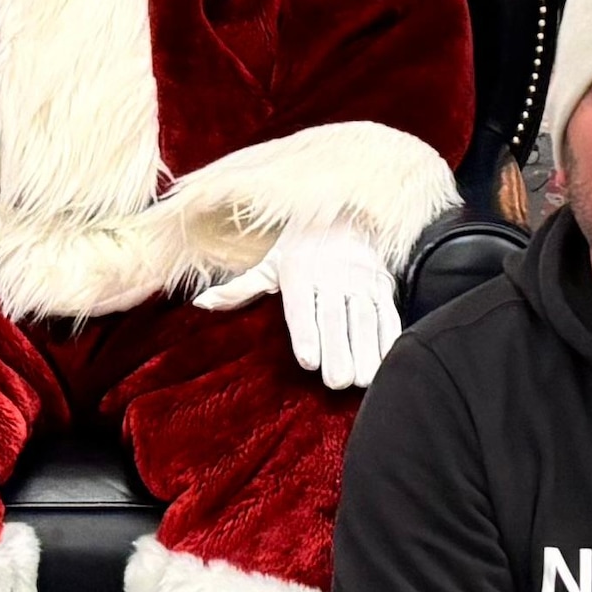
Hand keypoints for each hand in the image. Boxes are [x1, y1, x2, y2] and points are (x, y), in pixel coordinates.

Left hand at [198, 229, 401, 389]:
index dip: (307, 333)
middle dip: (339, 350)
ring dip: (366, 351)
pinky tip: (386, 362)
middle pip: (336, 317)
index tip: (308, 360)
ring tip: (361, 380)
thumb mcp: (268, 263)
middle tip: (337, 382)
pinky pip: (388, 313)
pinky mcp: (382, 285)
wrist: (345, 209)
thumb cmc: (300, 243)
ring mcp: (360, 280)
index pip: (303, 306)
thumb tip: (202, 304)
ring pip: (365, 318)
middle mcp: (331, 274)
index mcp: (300, 271)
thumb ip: (239, 289)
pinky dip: (389, 338)